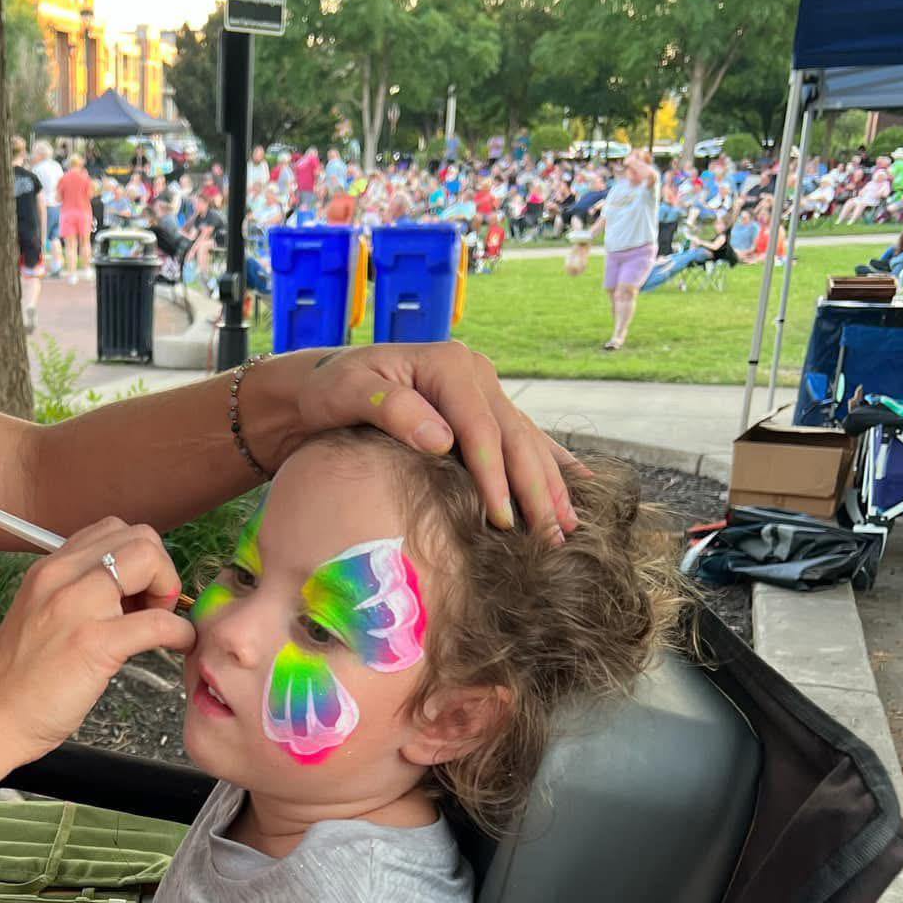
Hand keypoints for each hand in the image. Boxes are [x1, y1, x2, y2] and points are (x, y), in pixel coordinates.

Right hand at [0, 518, 194, 756]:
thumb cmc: (22, 676)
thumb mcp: (42, 612)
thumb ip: (77, 590)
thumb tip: (129, 588)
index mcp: (50, 568)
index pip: (113, 529)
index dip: (138, 558)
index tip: (137, 593)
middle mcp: (61, 577)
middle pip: (140, 538)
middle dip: (160, 569)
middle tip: (153, 608)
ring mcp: (77, 608)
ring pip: (150, 561)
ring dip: (169, 591)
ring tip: (159, 624)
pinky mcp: (95, 644)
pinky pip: (160, 622)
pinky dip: (182, 632)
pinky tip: (177, 646)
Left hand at [289, 343, 583, 540]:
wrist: (324, 384)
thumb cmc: (331, 388)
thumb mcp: (350, 391)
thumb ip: (392, 408)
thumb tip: (441, 439)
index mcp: (449, 365)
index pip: (481, 429)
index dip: (495, 477)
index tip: (504, 521)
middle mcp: (476, 374)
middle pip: (514, 437)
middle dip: (536, 489)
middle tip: (552, 537)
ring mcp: (484, 391)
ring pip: (527, 441)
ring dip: (550, 484)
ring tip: (569, 526)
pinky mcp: (482, 410)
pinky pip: (522, 438)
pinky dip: (549, 462)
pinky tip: (578, 482)